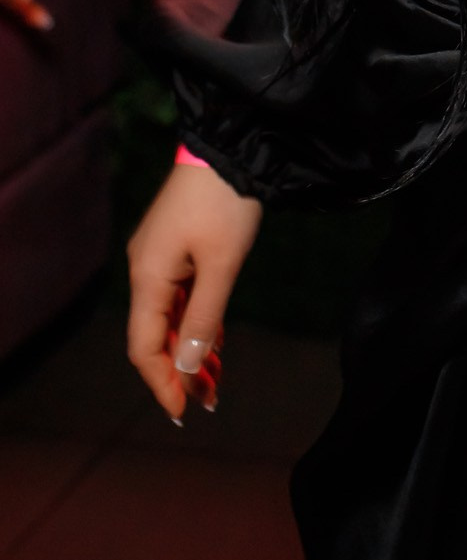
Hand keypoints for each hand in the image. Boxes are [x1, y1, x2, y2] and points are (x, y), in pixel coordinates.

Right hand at [126, 160, 262, 422]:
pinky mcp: (175, 246)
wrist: (229, 148)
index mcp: (148, 277)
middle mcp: (145, 269)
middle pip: (155, 334)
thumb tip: (189, 368)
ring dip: (190, 347)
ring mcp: (158, 257)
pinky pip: (179, 295)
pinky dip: (195, 321)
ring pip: (169, 316)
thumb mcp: (222, 265)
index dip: (161, 382)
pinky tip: (215, 340)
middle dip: (180, 369)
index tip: (182, 411)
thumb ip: (205, 318)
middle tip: (210, 399)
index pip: (144, 346)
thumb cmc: (225, 203)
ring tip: (217, 378)